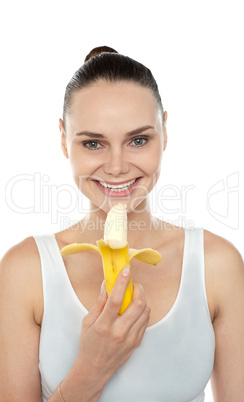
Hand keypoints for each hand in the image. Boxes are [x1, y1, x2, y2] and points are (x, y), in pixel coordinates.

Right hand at [77, 265, 149, 383]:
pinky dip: (143, 310)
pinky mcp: (137, 342)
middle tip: (133, 284)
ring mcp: (130, 338)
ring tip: (134, 295)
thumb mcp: (88, 322)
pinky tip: (135, 309)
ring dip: (142, 299)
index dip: (122, 283)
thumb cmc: (89, 344)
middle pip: (137, 304)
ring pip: (145, 312)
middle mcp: (119, 332)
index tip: (126, 270)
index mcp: (104, 326)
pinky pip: (145, 321)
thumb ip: (99, 302)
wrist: (95, 370)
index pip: (115, 300)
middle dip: (138, 289)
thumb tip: (107, 284)